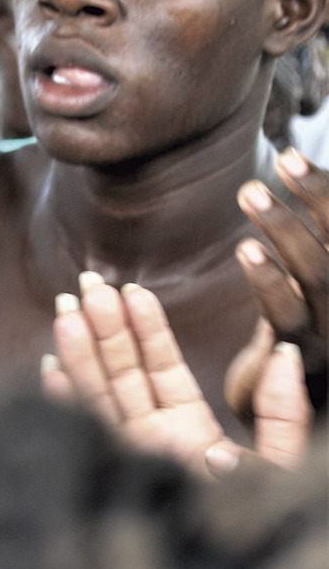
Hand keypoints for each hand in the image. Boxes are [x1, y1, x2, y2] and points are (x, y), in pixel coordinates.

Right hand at [42, 273, 310, 475]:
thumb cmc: (259, 528)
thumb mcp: (283, 462)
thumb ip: (285, 412)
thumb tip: (284, 357)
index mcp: (187, 433)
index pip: (163, 371)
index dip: (147, 332)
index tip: (132, 294)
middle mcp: (149, 443)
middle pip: (122, 376)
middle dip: (104, 331)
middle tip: (86, 286)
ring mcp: (123, 461)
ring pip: (96, 397)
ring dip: (78, 354)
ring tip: (64, 311)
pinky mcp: (106, 479)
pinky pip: (80, 433)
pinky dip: (61, 403)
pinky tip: (46, 371)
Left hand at [238, 149, 328, 358]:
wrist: (295, 413)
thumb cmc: (303, 334)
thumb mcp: (311, 285)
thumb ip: (312, 245)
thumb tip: (298, 178)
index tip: (297, 155)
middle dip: (321, 196)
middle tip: (285, 159)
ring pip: (320, 273)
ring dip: (287, 228)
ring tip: (250, 192)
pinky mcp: (305, 360)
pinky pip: (286, 314)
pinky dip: (268, 278)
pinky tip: (246, 249)